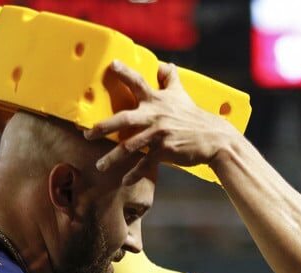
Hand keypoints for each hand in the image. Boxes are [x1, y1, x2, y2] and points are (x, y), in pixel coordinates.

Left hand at [84, 61, 235, 184]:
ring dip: (112, 157)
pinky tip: (124, 180)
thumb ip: (170, 80)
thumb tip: (164, 65)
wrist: (214, 138)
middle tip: (86, 134)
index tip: (111, 65)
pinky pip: (144, 164)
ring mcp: (159, 133)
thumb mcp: (183, 95)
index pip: (139, 82)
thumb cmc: (195, 116)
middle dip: (102, 127)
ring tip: (99, 165)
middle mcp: (155, 115)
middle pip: (124, 118)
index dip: (124, 72)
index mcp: (158, 100)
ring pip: (130, 146)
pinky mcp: (164, 150)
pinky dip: (134, 173)